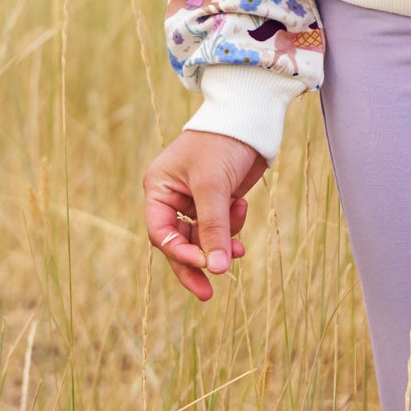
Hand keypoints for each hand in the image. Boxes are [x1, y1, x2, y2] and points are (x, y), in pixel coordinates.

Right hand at [142, 130, 266, 299]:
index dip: (180, 254)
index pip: (162, 234)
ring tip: (239, 245)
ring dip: (221, 243)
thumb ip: (213, 229)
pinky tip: (242, 208)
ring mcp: (196, 198)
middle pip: (179, 243)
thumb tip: (217, 270)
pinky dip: (231, 228)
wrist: (251, 116)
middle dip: (197, 264)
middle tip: (209, 293)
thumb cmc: (222, 143)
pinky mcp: (218, 198)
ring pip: (203, 237)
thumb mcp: (213, 186)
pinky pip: (220, 226)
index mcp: (159, 188)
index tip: (204, 265)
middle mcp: (173, 196)